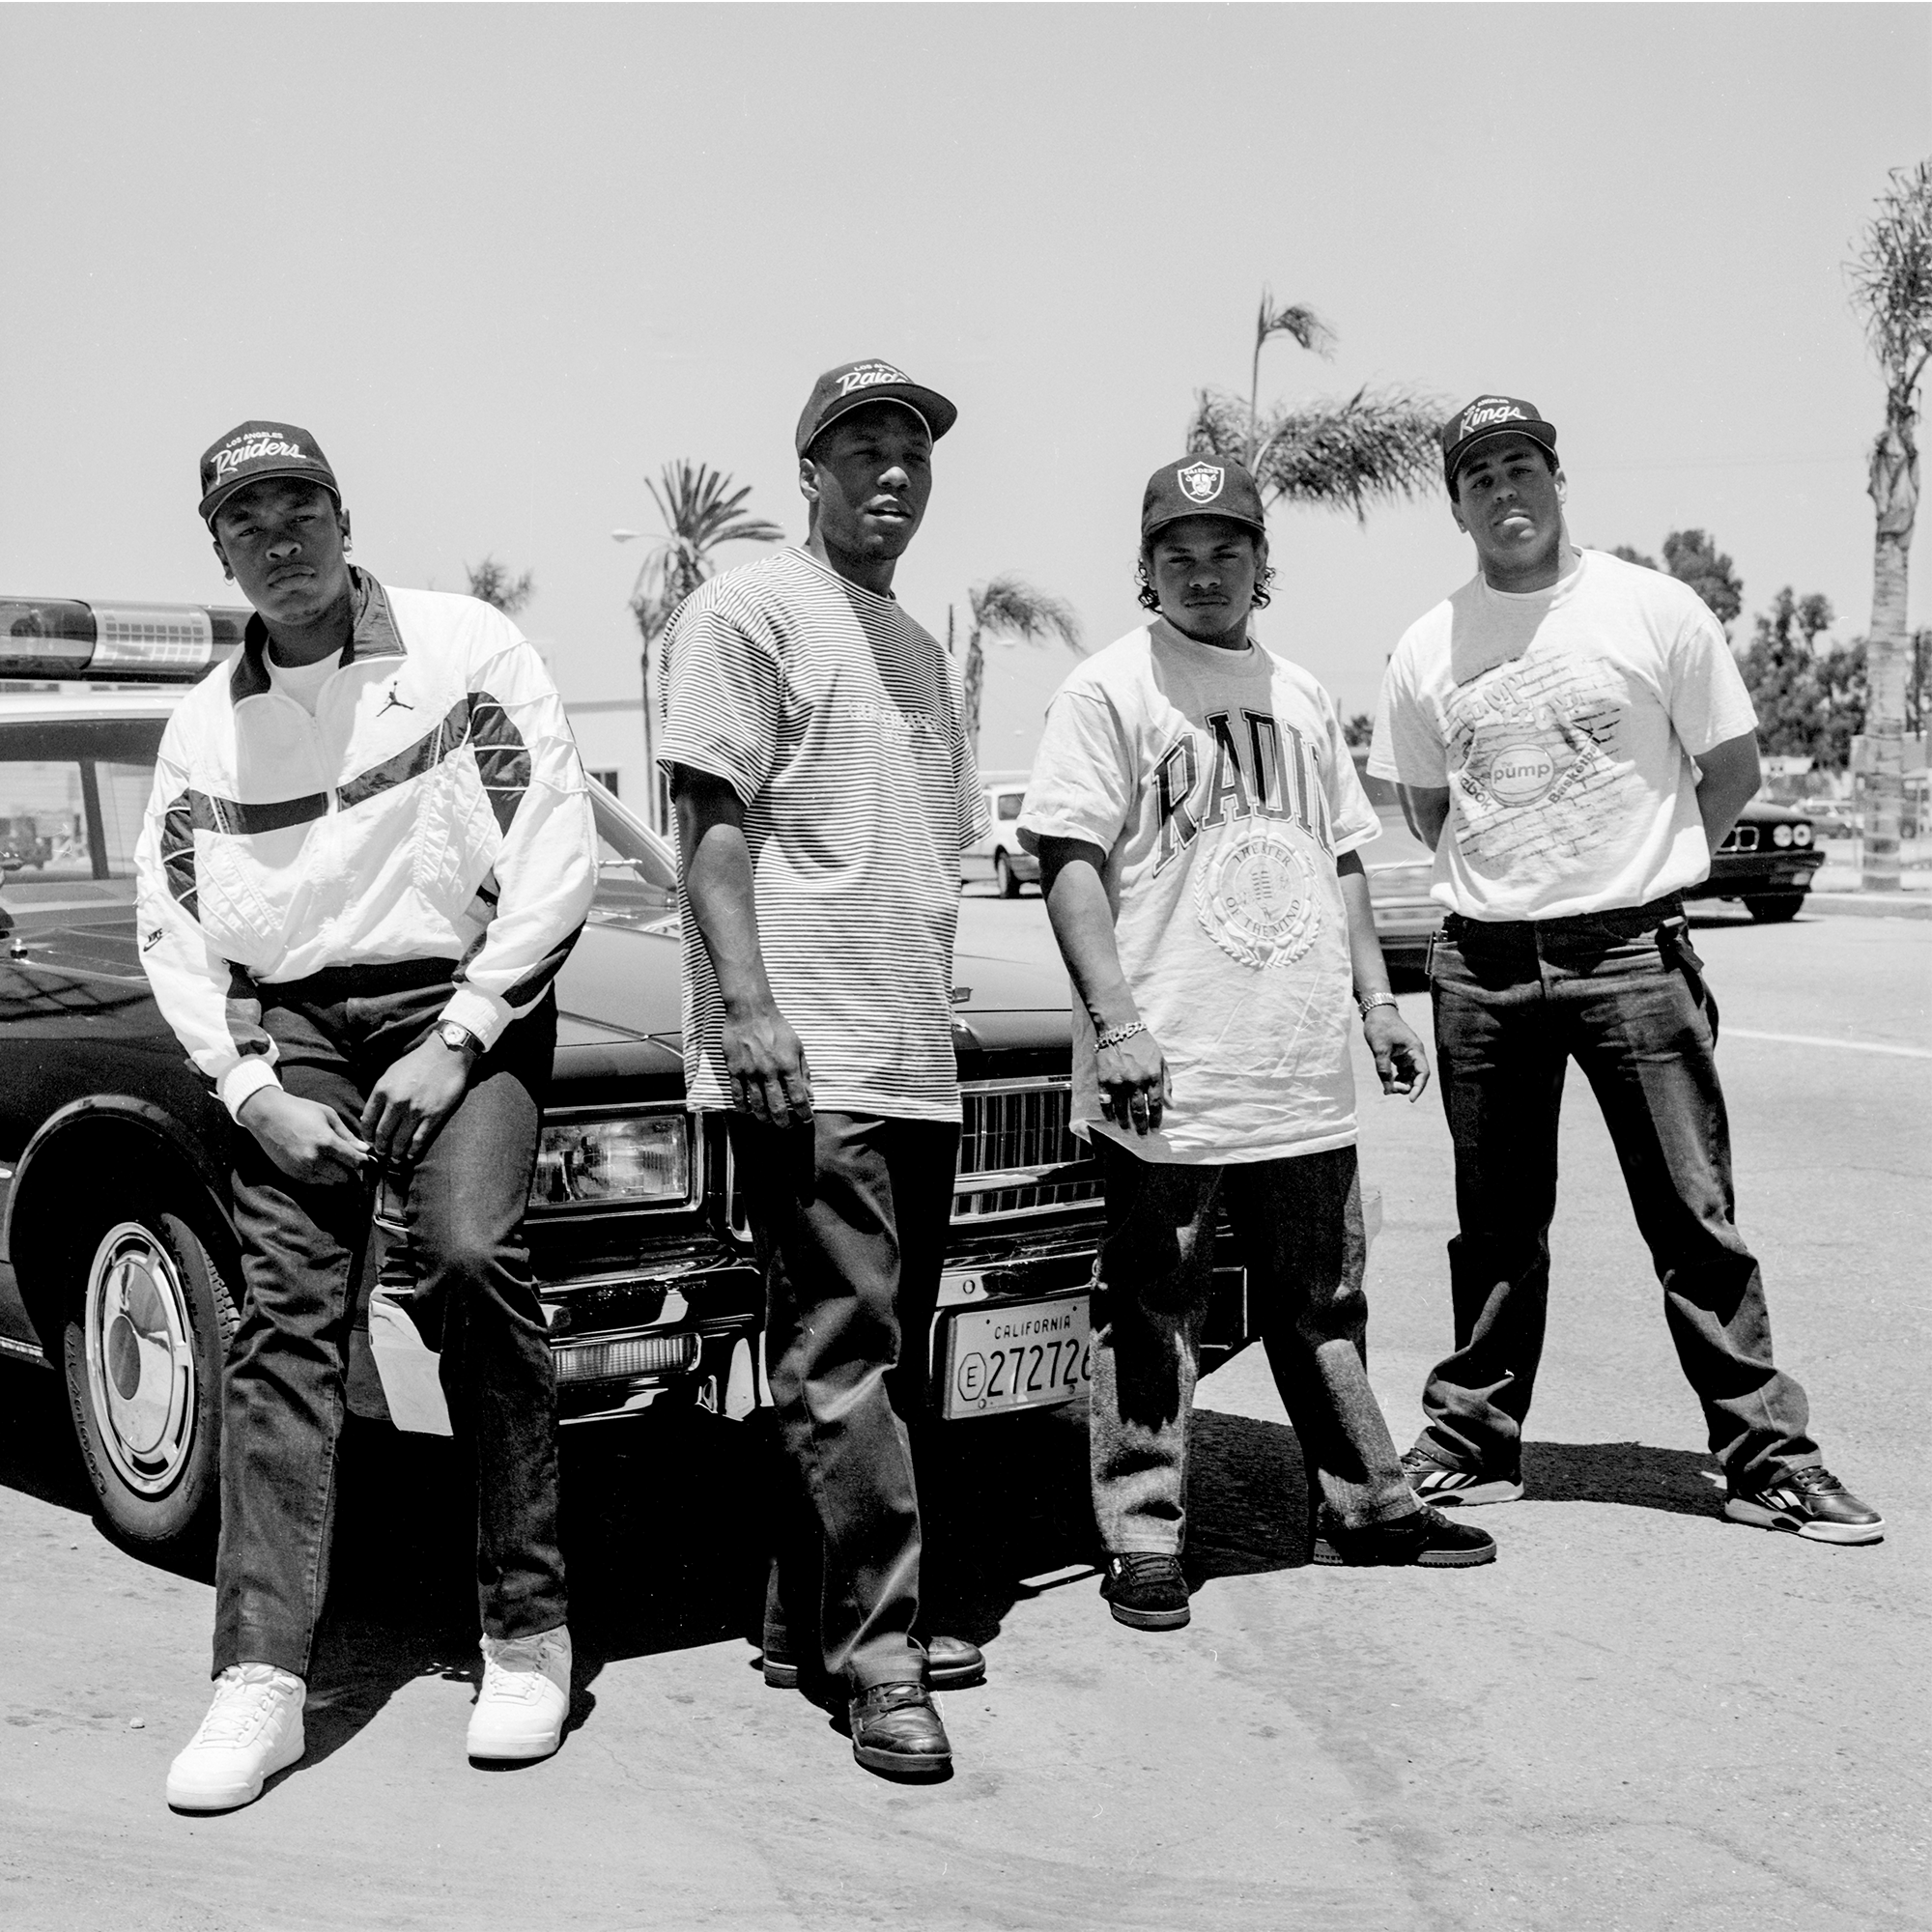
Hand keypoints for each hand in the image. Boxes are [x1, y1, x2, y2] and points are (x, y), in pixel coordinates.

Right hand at [238, 1088, 371, 1185]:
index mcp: (326, 1142)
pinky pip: (316, 1182)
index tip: (365, 1157)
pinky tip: (322, 1163)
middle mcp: (314, 1159)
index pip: (355, 1162)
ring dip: (338, 1175)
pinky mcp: (293, 1174)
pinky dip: (324, 1176)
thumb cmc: (300, 1110)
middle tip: (351, 1160)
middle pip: (345, 1177)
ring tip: (337, 1161)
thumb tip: (365, 1150)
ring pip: (332, 1183)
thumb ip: (347, 1135)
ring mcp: (302, 1169)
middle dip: (352, 1170)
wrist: (267, 1115)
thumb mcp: (328, 1116)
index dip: (363, 1161)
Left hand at [359, 1037, 473, 1164]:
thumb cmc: (418, 1062)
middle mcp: (396, 1102)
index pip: (368, 1120)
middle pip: (382, 1134)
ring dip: (395, 1153)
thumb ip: (381, 1093)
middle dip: (380, 1147)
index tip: (369, 1141)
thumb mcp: (391, 1072)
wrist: (446, 1054)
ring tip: (394, 1159)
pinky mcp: (433, 1115)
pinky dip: (413, 1151)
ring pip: (400, 1140)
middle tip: (381, 1153)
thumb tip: (372, 1115)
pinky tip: (410, 1156)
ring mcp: (415, 1110)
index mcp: (383, 1090)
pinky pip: (419, 1139)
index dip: (367, 1135)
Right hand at [722, 998, 812, 1127]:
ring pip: (757, 1105)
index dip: (803, 1113)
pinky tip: (747, 1111)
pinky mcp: (735, 1070)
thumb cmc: (777, 1027)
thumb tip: (810, 1093)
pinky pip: (738, 1095)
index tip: (805, 1120)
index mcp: (788, 1066)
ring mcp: (751, 1072)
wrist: (750, 1011)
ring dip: (764, 1117)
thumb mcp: (797, 1046)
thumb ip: (804, 1071)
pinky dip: (743, 1107)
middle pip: (778, 1107)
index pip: (799, 1098)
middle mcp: (770, 1072)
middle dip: (784, 1122)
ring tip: (768, 1121)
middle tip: (786, 1127)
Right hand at [1097, 1027, 1169, 1135]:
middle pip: (1138, 1111)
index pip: (1155, 1105)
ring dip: (1125, 1122)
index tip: (1155, 1129)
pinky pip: (1106, 1102)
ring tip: (1127, 1129)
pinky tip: (1112, 1119)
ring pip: (1121, 1110)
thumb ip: (1166, 1084)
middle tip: (1142, 1135)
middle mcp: (1136, 1081)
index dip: (1155, 1120)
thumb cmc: (1143, 1045)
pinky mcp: (1104, 1080)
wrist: (1119, 1029)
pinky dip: (1109, 1113)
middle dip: (1141, 1126)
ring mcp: (1118, 1082)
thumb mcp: (1161, 1062)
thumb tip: (1171, 1105)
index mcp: (1152, 1076)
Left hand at [1363, 1005, 1430, 1101]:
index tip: (1410, 1099)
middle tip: (1391, 1090)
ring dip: (1401, 1084)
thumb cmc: (1380, 1026)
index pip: (1423, 1073)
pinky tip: (1387, 1083)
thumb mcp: (1380, 1049)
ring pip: (1409, 1075)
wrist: (1376, 1011)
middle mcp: (1414, 1053)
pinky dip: (1395, 1078)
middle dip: (1407, 1087)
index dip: (1418, 1087)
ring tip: (1387, 1087)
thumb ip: (1384, 1069)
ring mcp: (1407, 1055)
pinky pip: (1401, 1071)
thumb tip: (1388, 1089)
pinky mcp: (1400, 1055)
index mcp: (1415, 1050)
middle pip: (1417, 1077)